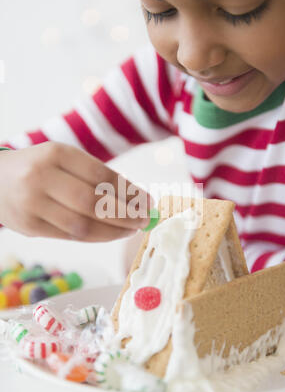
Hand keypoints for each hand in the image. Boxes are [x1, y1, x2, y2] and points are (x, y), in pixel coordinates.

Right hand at [0, 142, 152, 241]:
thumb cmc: (39, 168)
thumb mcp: (63, 159)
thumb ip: (95, 176)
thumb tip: (136, 198)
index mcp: (55, 153)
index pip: (101, 175)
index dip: (130, 192)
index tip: (148, 201)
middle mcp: (41, 177)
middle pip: (93, 203)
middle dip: (125, 215)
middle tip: (144, 220)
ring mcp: (31, 204)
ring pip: (83, 226)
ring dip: (113, 231)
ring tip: (131, 230)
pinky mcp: (28, 227)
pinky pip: (70, 237)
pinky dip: (95, 237)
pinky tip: (110, 234)